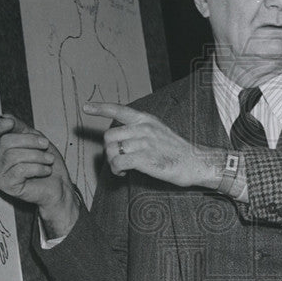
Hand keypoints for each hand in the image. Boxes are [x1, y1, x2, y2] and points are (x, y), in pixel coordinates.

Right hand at [0, 115, 77, 237]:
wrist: (60, 187)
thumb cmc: (49, 165)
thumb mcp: (37, 140)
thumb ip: (21, 128)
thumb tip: (6, 117)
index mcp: (5, 148)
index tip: (10, 122)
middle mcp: (0, 160)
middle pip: (5, 142)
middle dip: (30, 141)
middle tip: (45, 145)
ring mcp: (1, 173)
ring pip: (13, 156)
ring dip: (37, 156)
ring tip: (48, 161)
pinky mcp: (7, 185)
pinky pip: (19, 170)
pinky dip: (37, 168)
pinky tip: (45, 171)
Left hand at [83, 102, 224, 188]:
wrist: (195, 162)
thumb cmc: (176, 150)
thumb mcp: (159, 131)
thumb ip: (140, 131)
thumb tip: (120, 141)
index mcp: (146, 119)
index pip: (119, 109)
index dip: (100, 108)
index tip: (86, 107)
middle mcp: (143, 128)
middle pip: (109, 136)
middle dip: (108, 150)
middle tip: (117, 159)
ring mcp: (144, 143)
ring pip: (112, 151)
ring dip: (113, 163)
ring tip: (122, 168)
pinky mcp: (144, 158)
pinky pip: (118, 162)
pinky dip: (117, 170)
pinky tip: (124, 173)